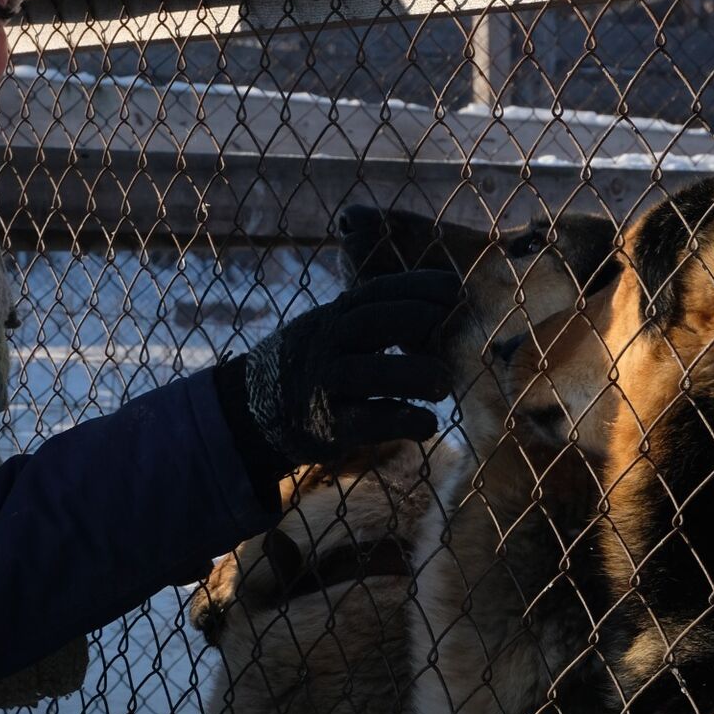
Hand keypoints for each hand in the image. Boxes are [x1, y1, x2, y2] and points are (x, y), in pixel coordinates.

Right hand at [228, 269, 459, 469]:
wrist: (257, 407)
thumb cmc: (317, 363)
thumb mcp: (335, 329)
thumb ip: (377, 317)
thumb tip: (447, 303)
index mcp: (335, 316)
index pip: (377, 290)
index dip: (418, 286)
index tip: (455, 290)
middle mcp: (327, 344)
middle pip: (370, 321)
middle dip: (416, 320)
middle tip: (453, 334)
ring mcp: (325, 384)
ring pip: (367, 372)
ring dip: (413, 374)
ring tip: (444, 383)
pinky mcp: (328, 426)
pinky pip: (366, 422)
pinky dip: (401, 422)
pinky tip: (427, 424)